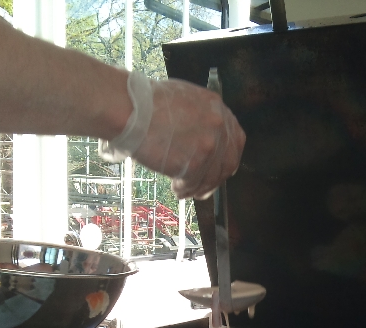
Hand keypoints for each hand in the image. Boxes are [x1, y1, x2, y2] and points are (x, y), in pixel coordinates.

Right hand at [102, 73, 245, 199]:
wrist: (130, 109)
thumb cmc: (146, 103)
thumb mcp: (184, 99)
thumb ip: (200, 117)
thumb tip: (201, 137)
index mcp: (216, 107)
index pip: (235, 139)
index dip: (227, 157)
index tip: (218, 168)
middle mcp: (218, 125)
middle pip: (228, 162)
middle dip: (216, 178)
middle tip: (203, 188)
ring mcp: (207, 145)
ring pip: (211, 177)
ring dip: (198, 188)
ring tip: (185, 190)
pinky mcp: (194, 163)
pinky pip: (193, 184)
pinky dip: (185, 191)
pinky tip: (176, 189)